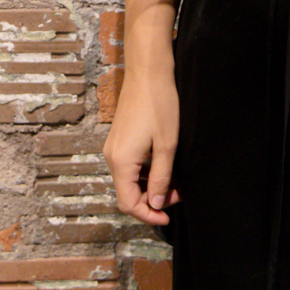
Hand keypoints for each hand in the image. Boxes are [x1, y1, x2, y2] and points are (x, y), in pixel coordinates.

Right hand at [103, 67, 180, 227]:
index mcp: (121, 161)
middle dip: (152, 200)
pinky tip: (163, 167)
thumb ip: (160, 177)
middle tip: (178, 194)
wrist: (147, 72)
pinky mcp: (119, 140)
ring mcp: (113, 147)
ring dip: (150, 186)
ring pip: (128, 181)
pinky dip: (145, 174)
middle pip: (127, 194)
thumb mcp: (166, 145)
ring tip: (175, 181)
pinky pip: (129, 167)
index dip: (148, 215)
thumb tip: (155, 203)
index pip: (128, 203)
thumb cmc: (159, 105)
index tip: (168, 216)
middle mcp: (112, 157)